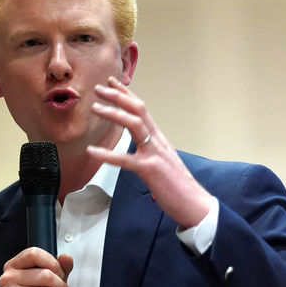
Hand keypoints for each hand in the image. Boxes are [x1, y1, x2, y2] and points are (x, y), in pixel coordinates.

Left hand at [87, 76, 214, 228]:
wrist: (194, 203)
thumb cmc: (177, 186)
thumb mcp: (162, 162)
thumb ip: (150, 152)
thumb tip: (137, 149)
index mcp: (159, 139)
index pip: (142, 110)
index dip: (127, 94)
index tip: (112, 83)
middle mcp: (157, 141)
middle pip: (138, 110)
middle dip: (118, 96)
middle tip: (98, 88)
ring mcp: (154, 154)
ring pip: (134, 125)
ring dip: (114, 113)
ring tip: (95, 107)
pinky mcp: (150, 169)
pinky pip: (125, 159)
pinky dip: (107, 154)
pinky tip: (91, 151)